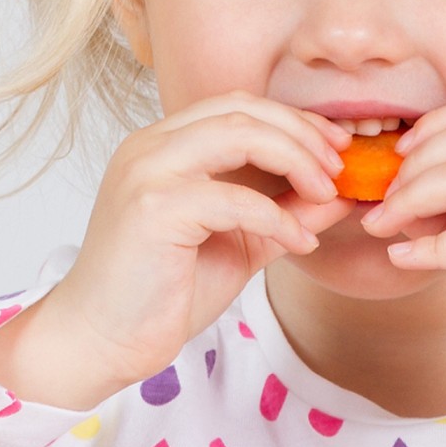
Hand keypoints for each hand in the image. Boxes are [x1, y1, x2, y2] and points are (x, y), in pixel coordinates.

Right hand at [41, 93, 355, 390]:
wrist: (102, 341)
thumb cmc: (162, 293)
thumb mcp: (240, 243)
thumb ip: (285, 213)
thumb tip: (343, 195)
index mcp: (163, 145)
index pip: (237, 105)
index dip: (293, 120)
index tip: (337, 147)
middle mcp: (150, 146)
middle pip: (242, 109)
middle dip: (302, 133)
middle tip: (340, 167)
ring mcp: (147, 172)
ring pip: (238, 134)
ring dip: (296, 159)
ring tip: (328, 193)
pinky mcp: (153, 209)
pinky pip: (234, 198)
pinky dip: (278, 218)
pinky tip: (301, 244)